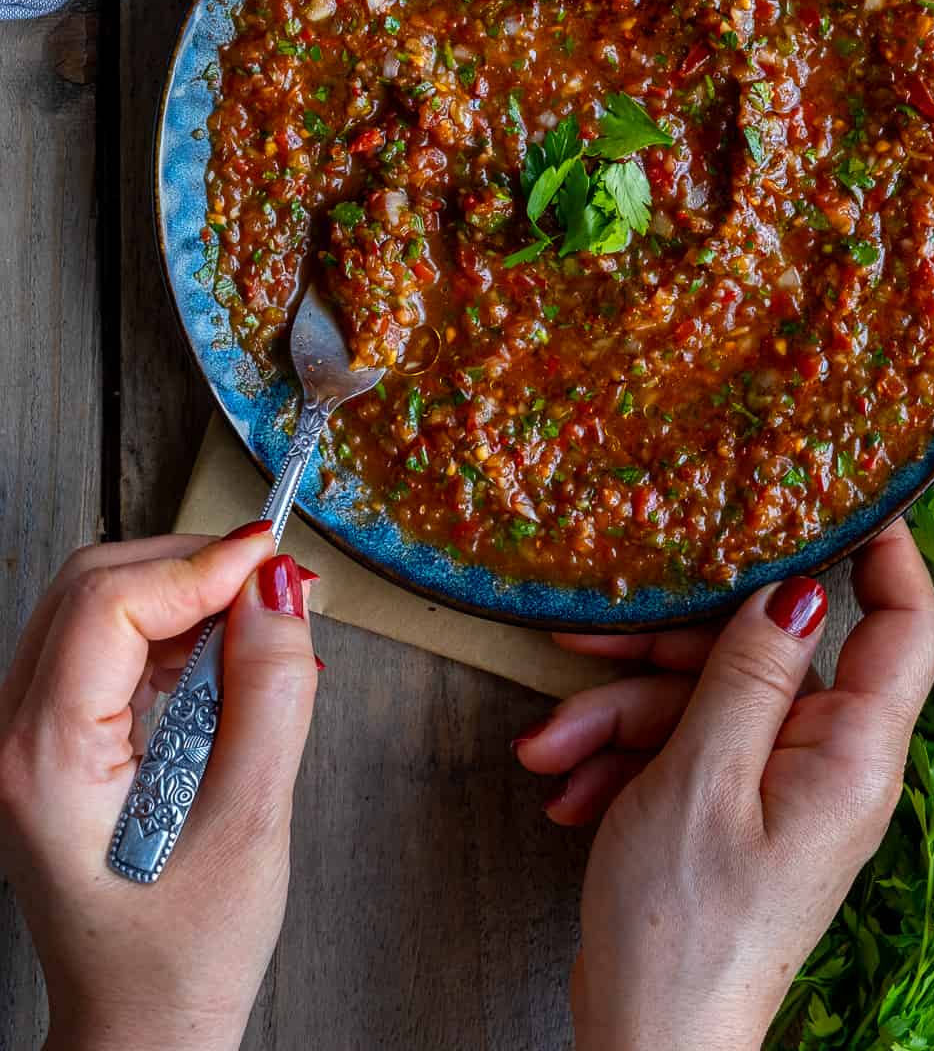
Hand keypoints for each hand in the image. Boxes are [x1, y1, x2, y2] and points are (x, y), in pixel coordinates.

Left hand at [0, 529, 318, 1050]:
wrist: (139, 1031)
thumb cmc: (183, 956)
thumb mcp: (250, 824)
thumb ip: (271, 696)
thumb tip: (281, 592)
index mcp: (44, 760)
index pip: (110, 604)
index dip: (199, 565)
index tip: (275, 557)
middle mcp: (14, 737)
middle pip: (95, 586)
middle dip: (192, 569)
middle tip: (278, 587)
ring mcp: (26, 737)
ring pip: (102, 606)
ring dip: (186, 599)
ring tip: (264, 636)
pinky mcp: (54, 739)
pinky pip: (109, 647)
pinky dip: (175, 634)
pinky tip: (229, 670)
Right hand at [514, 521, 933, 1050]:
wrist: (644, 1045)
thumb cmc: (681, 926)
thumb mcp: (700, 775)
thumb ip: (746, 670)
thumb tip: (799, 585)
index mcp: (851, 754)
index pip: (904, 626)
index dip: (886, 549)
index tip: (843, 488)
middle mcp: (828, 764)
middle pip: (764, 654)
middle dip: (663, 651)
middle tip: (583, 643)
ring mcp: (779, 790)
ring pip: (707, 699)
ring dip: (619, 716)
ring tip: (547, 751)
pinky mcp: (734, 812)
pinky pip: (686, 747)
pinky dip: (623, 757)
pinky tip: (565, 785)